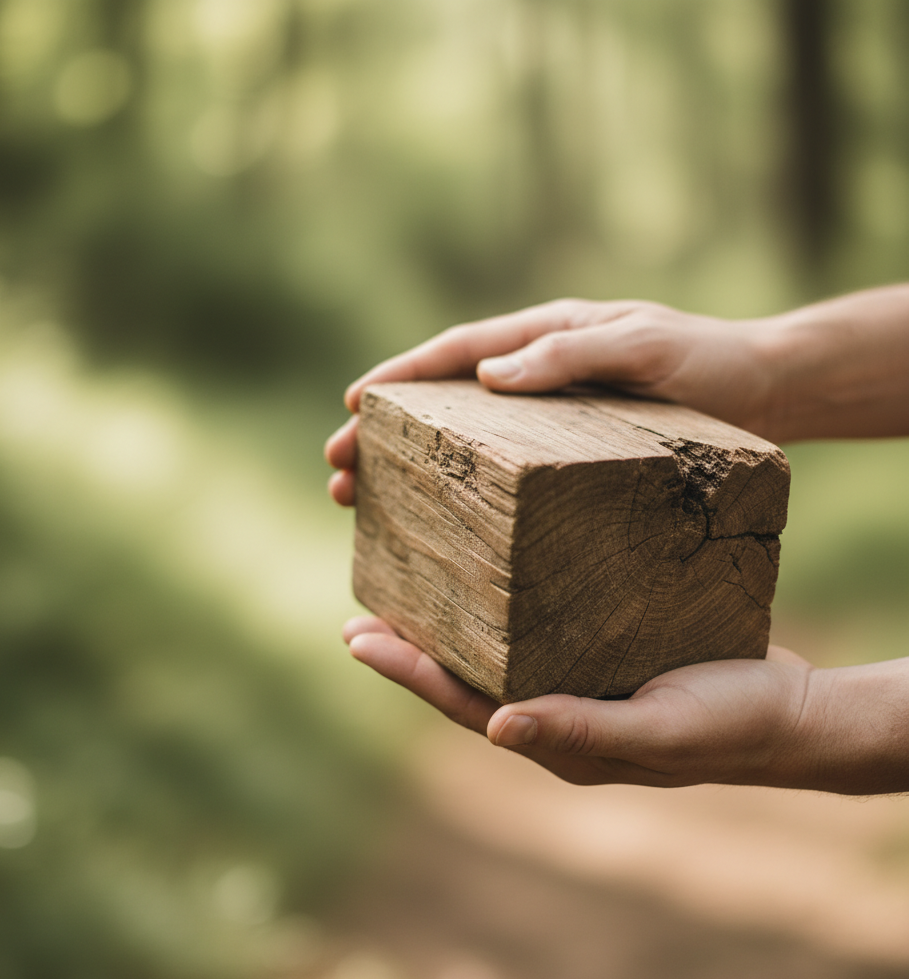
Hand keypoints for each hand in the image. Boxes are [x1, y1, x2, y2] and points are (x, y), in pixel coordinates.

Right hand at [325, 298, 781, 506]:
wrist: (765, 391)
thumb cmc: (708, 364)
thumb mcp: (645, 348)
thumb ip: (573, 354)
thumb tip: (489, 376)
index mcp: (545, 337)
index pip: (456, 354)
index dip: (400, 378)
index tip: (352, 407)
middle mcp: (537, 371)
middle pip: (442, 399)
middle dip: (384, 433)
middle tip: (338, 469)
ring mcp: (548, 411)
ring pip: (461, 435)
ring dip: (409, 464)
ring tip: (364, 499)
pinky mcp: (566, 448)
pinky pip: (498, 462)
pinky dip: (457, 483)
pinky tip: (438, 516)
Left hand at [343, 616, 908, 794]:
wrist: (791, 711)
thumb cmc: (730, 723)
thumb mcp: (658, 729)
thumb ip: (580, 728)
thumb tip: (497, 728)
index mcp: (559, 737)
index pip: (465, 703)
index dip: (410, 673)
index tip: (359, 639)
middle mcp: (556, 712)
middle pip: (466, 681)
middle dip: (411, 652)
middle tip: (360, 618)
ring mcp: (576, 684)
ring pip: (494, 656)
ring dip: (448, 628)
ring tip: (408, 593)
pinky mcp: (601, 654)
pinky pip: (533, 634)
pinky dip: (498, 611)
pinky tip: (488, 582)